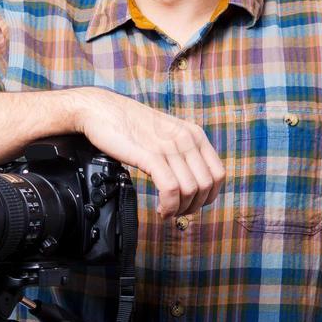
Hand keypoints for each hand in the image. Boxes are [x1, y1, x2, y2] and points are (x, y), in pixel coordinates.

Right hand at [70, 87, 224, 217]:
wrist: (102, 109)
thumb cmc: (129, 124)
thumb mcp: (166, 134)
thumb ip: (181, 152)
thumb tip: (189, 181)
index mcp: (194, 134)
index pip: (219, 174)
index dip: (209, 196)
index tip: (193, 204)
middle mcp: (187, 139)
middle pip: (206, 186)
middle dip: (193, 207)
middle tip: (177, 212)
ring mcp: (170, 147)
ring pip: (190, 190)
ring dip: (179, 209)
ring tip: (166, 212)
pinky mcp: (151, 155)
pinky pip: (171, 189)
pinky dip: (169, 206)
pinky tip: (161, 209)